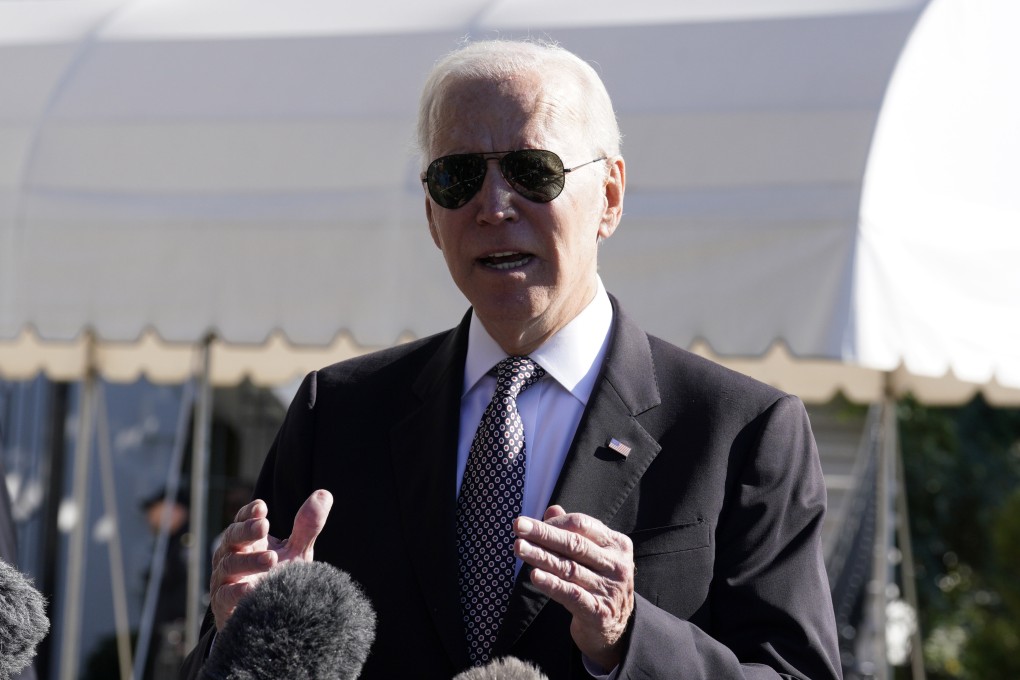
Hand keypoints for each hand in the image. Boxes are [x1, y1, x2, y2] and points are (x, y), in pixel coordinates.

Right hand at [209, 489, 332, 629]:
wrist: (271, 619)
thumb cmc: (280, 579)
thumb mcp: (296, 551)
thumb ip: (307, 526)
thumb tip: (325, 494)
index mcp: (248, 540)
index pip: (242, 519)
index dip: (249, 512)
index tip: (262, 508)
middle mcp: (231, 555)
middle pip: (232, 537)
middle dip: (246, 530)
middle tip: (264, 526)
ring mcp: (225, 579)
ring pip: (228, 564)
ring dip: (248, 561)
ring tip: (271, 559)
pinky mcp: (224, 605)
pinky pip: (225, 595)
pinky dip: (235, 591)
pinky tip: (250, 588)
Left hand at [513, 505, 634, 669]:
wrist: (615, 627)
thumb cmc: (598, 583)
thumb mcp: (592, 555)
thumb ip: (573, 532)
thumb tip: (552, 509)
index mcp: (618, 544)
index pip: (582, 525)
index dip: (554, 522)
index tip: (528, 523)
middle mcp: (617, 565)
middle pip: (574, 544)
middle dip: (543, 534)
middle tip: (518, 526)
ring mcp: (610, 589)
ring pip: (569, 568)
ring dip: (541, 556)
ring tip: (519, 547)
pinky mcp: (599, 612)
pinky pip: (571, 594)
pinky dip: (551, 584)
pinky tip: (534, 575)